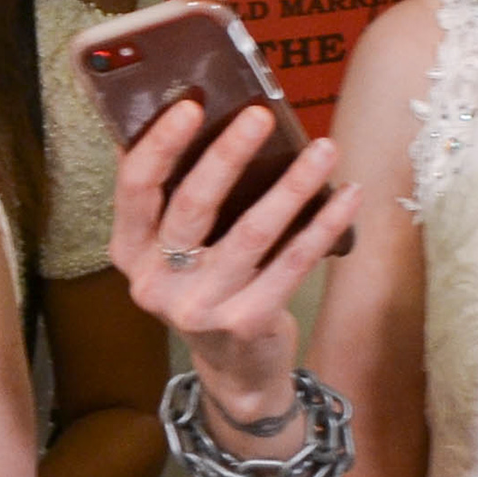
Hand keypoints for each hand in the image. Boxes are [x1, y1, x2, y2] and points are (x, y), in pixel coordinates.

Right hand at [107, 95, 359, 431]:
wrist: (235, 370)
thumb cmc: (206, 287)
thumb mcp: (173, 251)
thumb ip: (174, 198)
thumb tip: (193, 114)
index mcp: (130, 253)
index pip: (135, 189)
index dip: (160, 144)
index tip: (190, 105)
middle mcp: (156, 282)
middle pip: (192, 205)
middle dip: (228, 154)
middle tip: (260, 115)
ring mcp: (200, 307)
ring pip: (251, 232)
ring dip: (292, 185)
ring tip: (324, 148)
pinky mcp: (246, 322)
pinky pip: (292, 262)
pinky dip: (324, 224)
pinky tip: (347, 195)